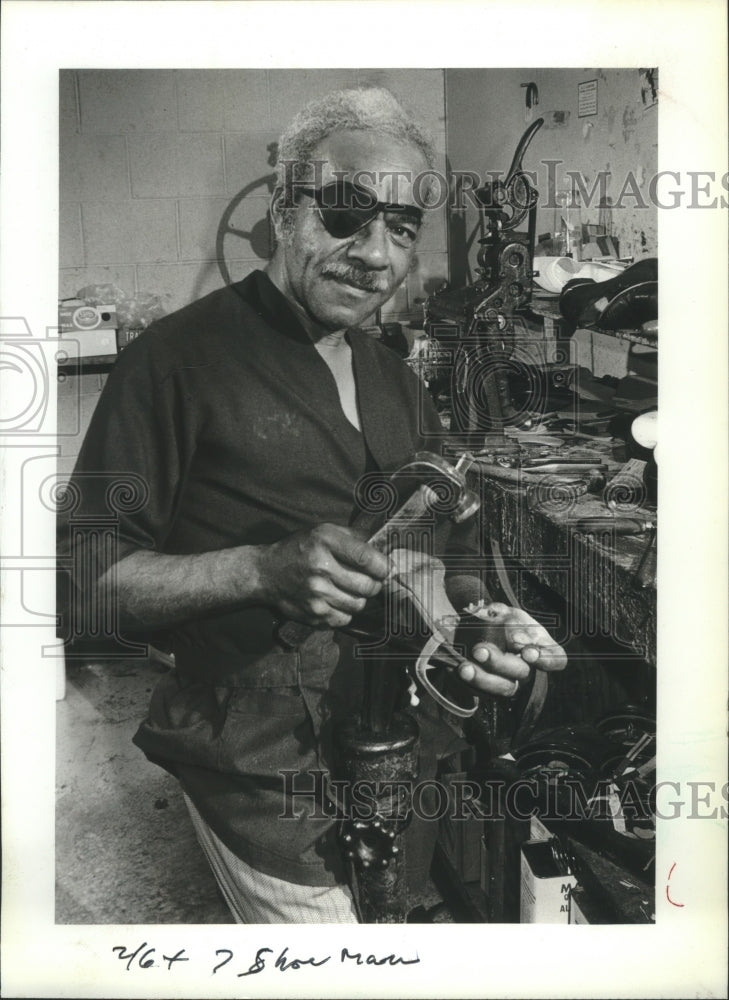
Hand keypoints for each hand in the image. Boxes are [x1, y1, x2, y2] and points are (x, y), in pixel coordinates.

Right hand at [256, 524, 390, 628]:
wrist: (266, 573)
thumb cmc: (299, 549)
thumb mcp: (323, 531)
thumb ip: (353, 536)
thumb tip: (381, 548)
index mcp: (325, 542)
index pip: (367, 559)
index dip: (383, 566)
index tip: (385, 568)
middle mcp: (321, 568)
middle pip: (368, 586)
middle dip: (374, 584)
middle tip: (369, 580)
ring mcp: (317, 594)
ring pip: (359, 604)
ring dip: (360, 598)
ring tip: (351, 590)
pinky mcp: (314, 614)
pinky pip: (345, 619)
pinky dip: (346, 612)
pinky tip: (336, 600)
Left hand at [455, 601, 566, 697]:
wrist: (481, 630)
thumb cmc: (503, 621)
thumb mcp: (507, 613)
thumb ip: (510, 620)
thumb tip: (511, 635)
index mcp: (542, 648)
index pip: (557, 660)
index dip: (546, 660)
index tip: (528, 652)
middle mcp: (528, 669)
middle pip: (522, 673)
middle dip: (500, 663)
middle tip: (479, 650)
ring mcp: (511, 682)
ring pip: (502, 688)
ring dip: (482, 678)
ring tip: (464, 667)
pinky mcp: (491, 691)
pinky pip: (482, 692)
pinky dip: (469, 683)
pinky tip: (459, 671)